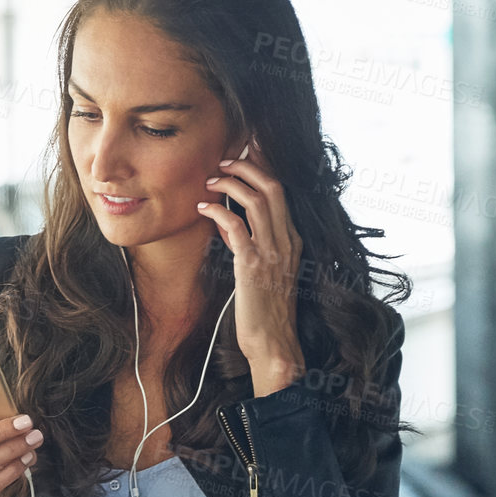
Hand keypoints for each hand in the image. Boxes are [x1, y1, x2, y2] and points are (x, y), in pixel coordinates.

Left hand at [196, 136, 306, 395]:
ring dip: (231, 185)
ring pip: (257, 200)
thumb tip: (233, 225)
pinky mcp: (253, 266)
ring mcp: (272, 253)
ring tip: (210, 181)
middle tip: (223, 160)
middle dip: (247, 166)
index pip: (281, 192)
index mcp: (292, 240)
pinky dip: (218, 212)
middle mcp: (286, 241)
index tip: (244, 152)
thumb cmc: (266, 311)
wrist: (274, 344)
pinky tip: (203, 209)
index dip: (263, 167)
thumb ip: (255, 246)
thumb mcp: (266, 272)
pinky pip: (236, 227)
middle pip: (273, 187)